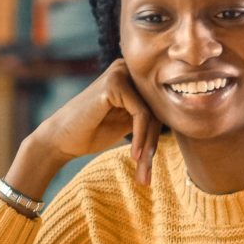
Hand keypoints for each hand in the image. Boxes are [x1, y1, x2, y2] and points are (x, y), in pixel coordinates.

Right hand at [23, 58, 161, 186]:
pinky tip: (134, 156)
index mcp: (133, 75)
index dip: (156, 138)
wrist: (59, 139)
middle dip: (153, 145)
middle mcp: (128, 68)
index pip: (158, 106)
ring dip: (149, 146)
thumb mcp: (127, 123)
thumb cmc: (91, 133)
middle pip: (158, 109)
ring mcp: (120, 72)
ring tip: (142, 171)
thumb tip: (184, 122)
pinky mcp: (114, 82)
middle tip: (146, 176)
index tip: (149, 166)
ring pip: (152, 114)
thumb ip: (149, 118)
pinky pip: (142, 114)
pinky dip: (141, 138)